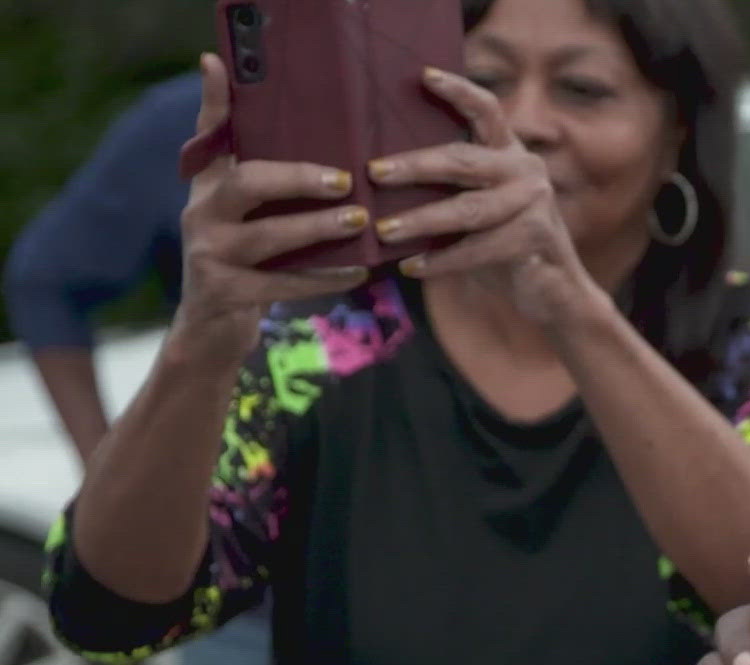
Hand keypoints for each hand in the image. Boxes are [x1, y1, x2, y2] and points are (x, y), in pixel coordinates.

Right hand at [175, 54, 377, 359]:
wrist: (212, 328)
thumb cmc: (242, 259)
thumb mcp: (241, 211)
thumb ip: (256, 170)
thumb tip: (271, 115)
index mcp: (208, 185)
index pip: (209, 133)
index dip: (215, 100)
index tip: (222, 62)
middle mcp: (201, 213)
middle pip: (245, 181)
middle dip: (297, 177)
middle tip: (346, 179)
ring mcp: (209, 254)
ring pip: (267, 236)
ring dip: (318, 228)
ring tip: (359, 220)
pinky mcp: (225, 293)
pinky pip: (283, 282)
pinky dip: (325, 277)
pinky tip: (360, 271)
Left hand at [364, 67, 595, 328]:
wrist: (554, 293)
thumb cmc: (502, 247)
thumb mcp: (477, 210)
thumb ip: (450, 189)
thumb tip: (379, 178)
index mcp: (510, 154)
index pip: (486, 111)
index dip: (458, 91)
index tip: (424, 76)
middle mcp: (526, 171)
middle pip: (463, 160)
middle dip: (415, 166)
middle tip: (373, 173)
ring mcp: (535, 204)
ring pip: (467, 209)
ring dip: (421, 221)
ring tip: (384, 231)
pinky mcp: (536, 239)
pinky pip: (479, 249)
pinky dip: (442, 261)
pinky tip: (412, 267)